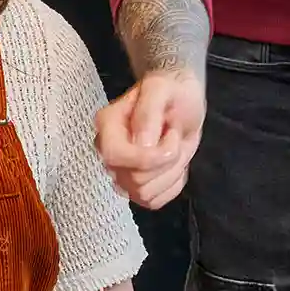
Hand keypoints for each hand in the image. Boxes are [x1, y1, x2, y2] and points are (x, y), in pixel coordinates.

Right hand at [95, 70, 205, 208]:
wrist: (182, 101)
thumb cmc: (170, 91)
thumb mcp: (162, 88)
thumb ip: (148, 111)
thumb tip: (141, 144)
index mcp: (107, 125)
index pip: (116, 156)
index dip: (148, 158)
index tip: (171, 138)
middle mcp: (108, 152)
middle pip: (134, 180)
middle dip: (166, 161)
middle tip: (174, 136)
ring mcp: (120, 172)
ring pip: (144, 194)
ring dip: (171, 172)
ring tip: (173, 147)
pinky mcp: (136, 188)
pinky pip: (155, 202)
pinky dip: (172, 184)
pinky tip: (173, 163)